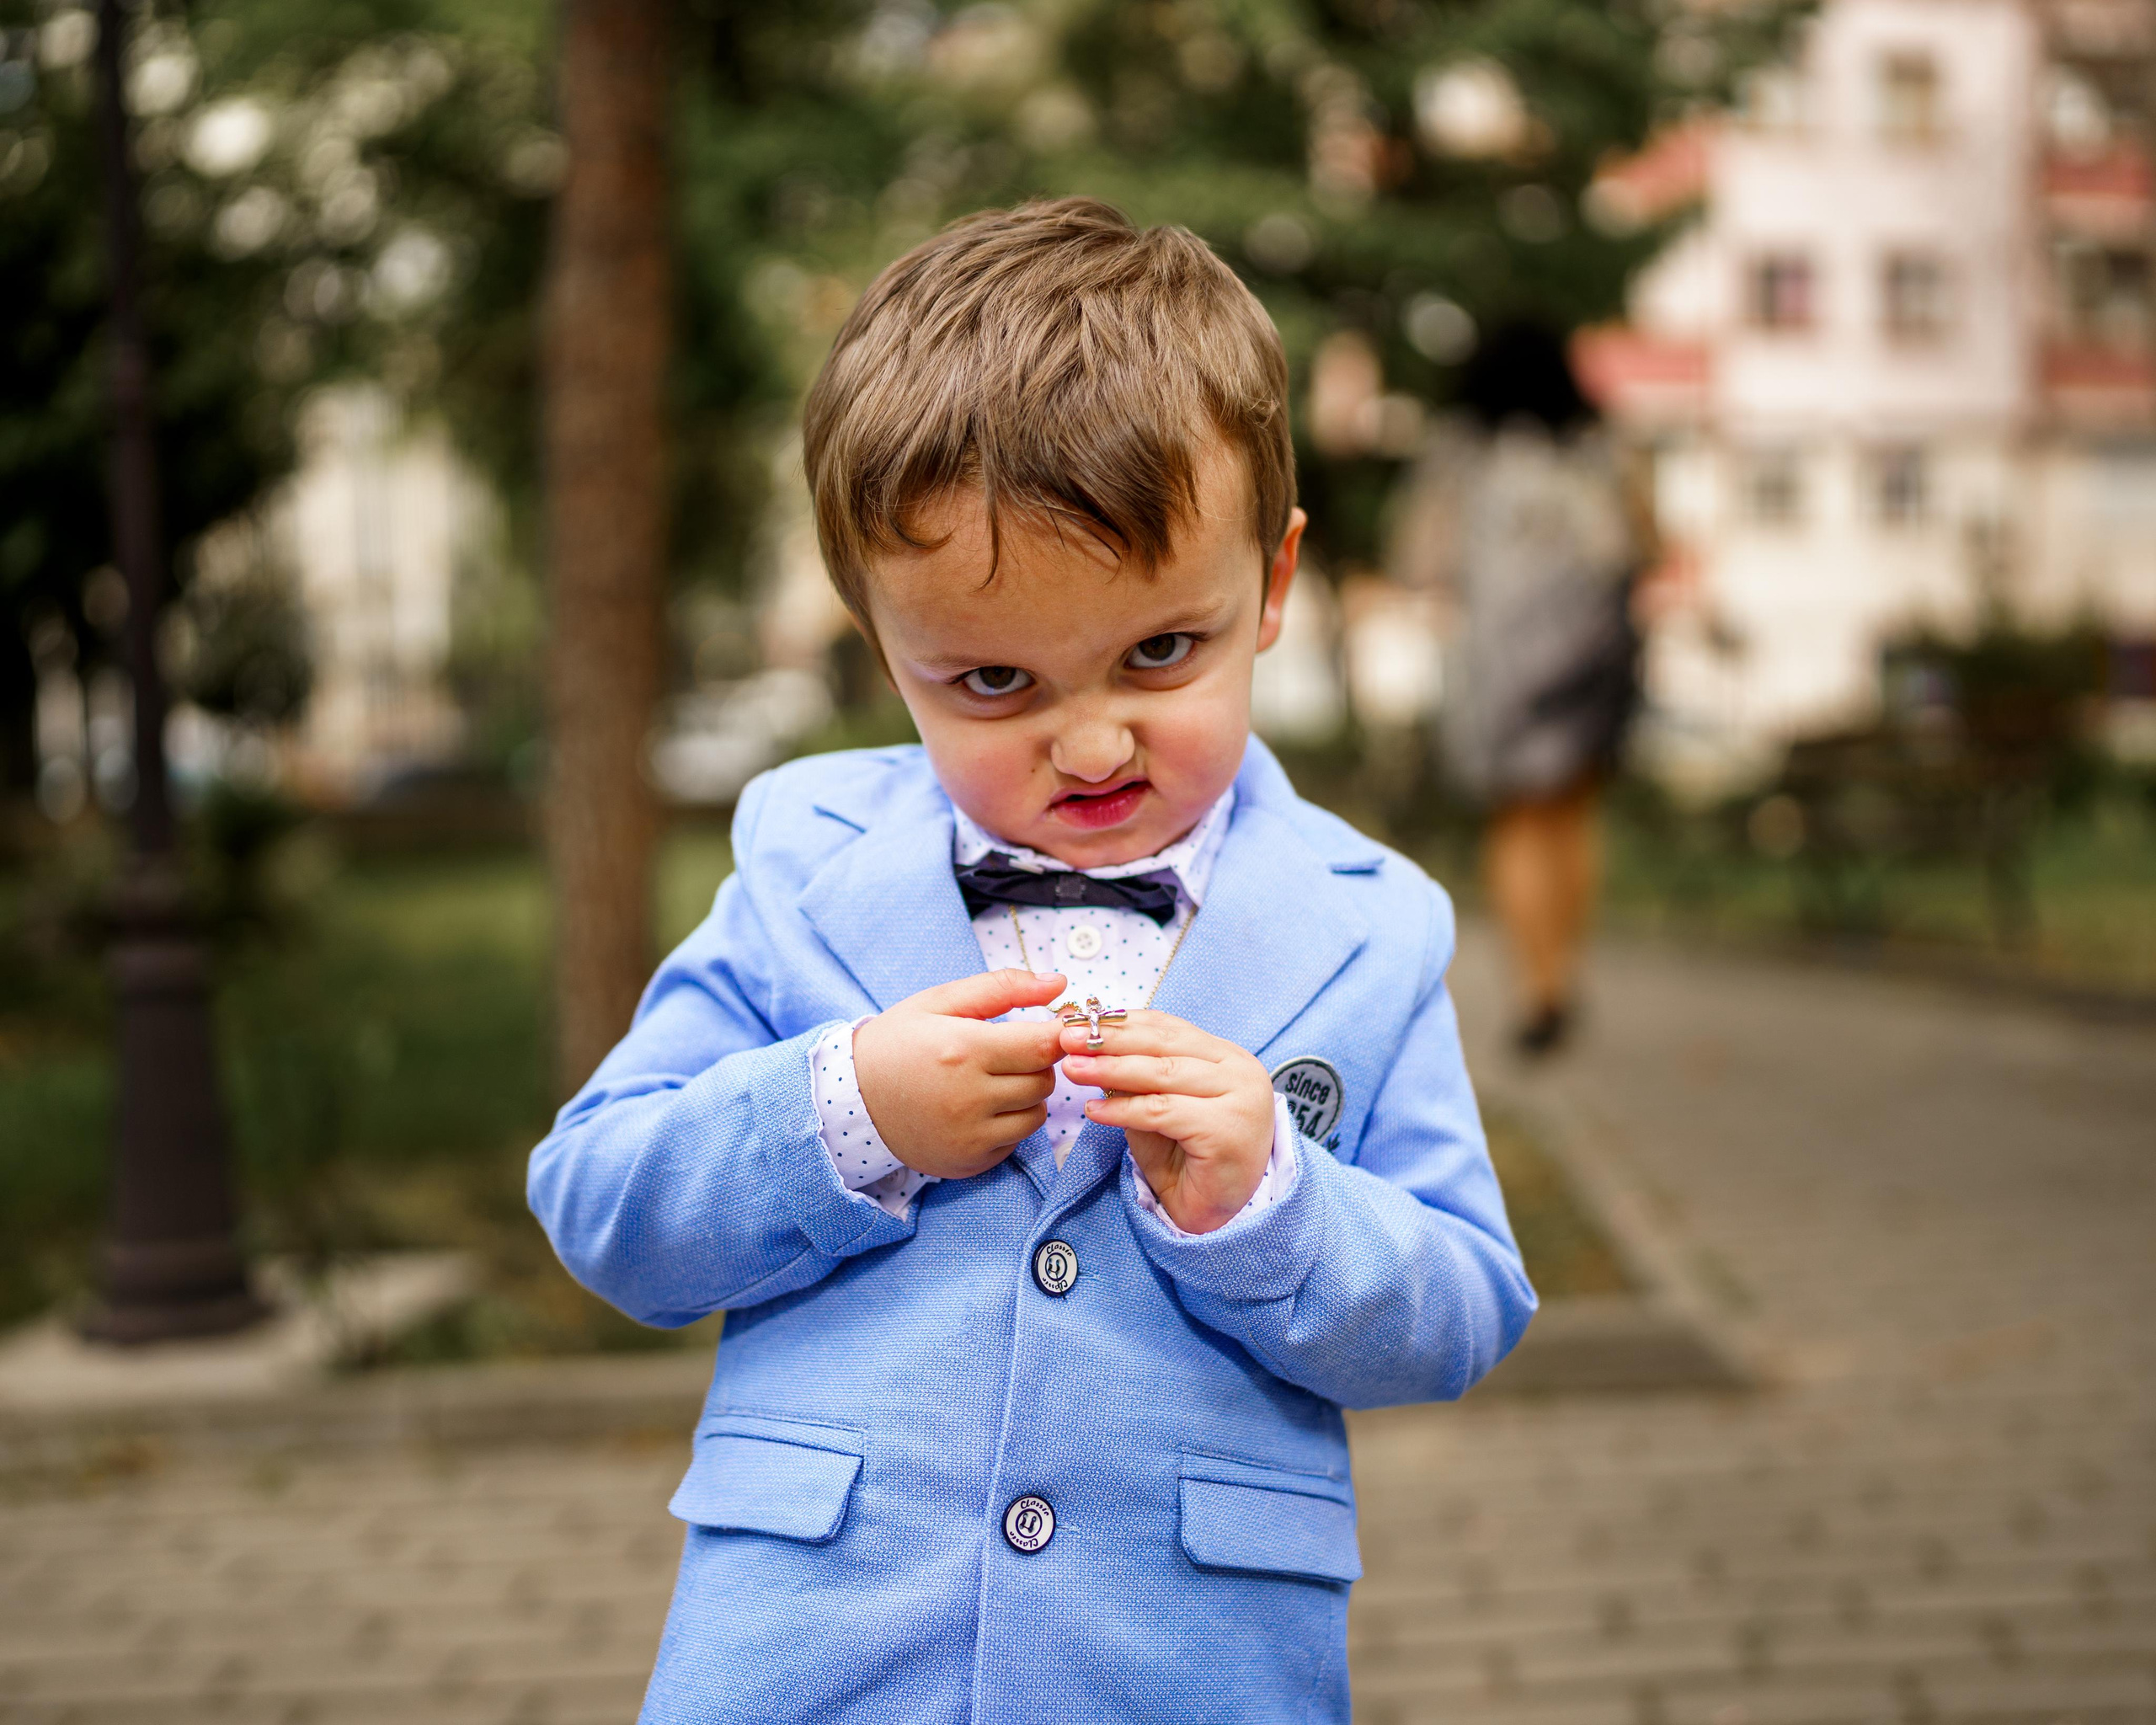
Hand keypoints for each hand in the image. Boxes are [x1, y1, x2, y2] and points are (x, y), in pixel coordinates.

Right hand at [853, 970, 1066, 1178]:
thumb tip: (1058, 983)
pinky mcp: (969, 1160)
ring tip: (993, 1080)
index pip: (1044, 1045)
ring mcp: (969, 1135)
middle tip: (1008, 1052)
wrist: (852, 1099)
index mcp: (963, 1050)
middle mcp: (969, 1097)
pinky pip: (1016, 1140)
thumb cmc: (897, 1043)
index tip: (1053, 1028)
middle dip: (1036, 1063)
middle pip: (1044, 1080)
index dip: (1058, 1035)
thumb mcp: (939, 1002)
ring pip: (1036, 1113)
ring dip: (1027, 1094)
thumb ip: (1001, 987)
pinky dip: (1009, 1122)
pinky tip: (979, 1108)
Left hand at [1058, 1010, 1275, 1234]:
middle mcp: (1240, 1070)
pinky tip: (1094, 1110)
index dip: (1121, 1023)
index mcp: (1226, 1057)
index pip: (1167, 1028)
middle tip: (1067, 1037)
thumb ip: (1136, 1076)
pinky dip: (1123, 1110)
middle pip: (1163, 1045)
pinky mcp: (1226, 1129)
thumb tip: (1089, 1043)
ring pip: (1162, 1074)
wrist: (1213, 1216)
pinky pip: (1161, 1112)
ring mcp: (1239, 1098)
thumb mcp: (1157, 1106)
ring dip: (1110, 1069)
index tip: (1078, 1020)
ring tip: (1073, 1068)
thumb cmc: (1186, 1159)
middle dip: (1110, 1040)